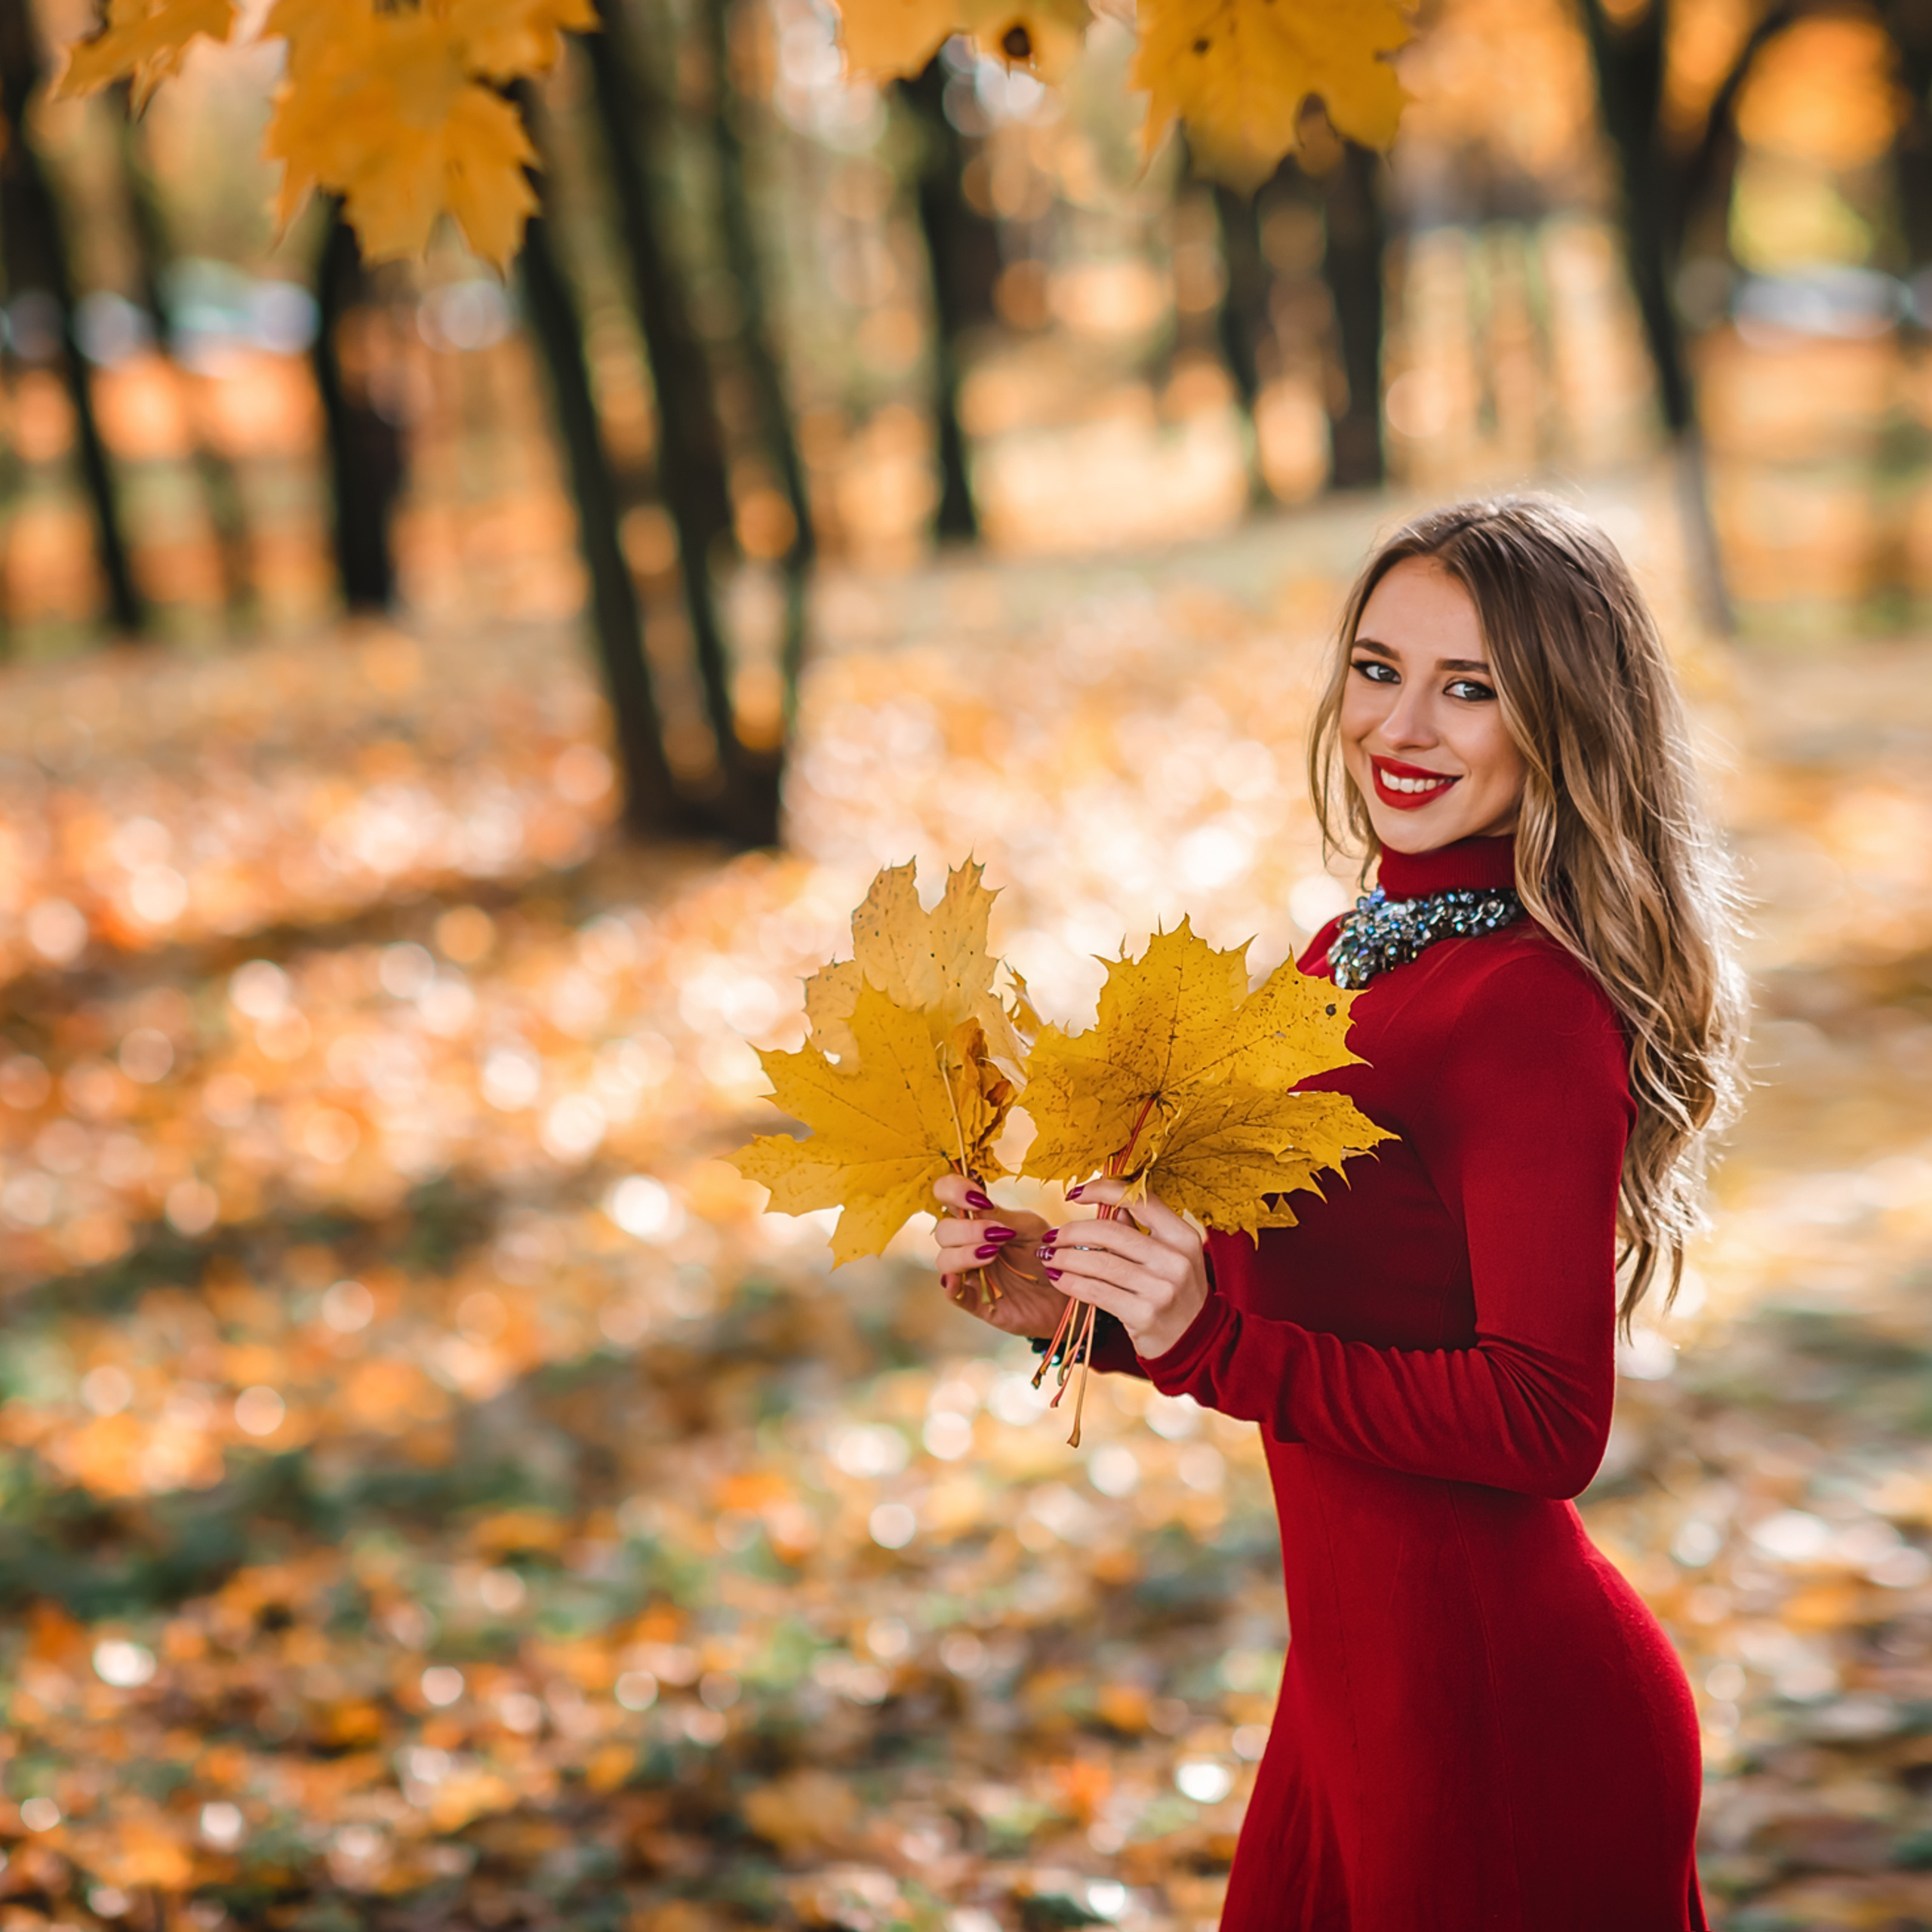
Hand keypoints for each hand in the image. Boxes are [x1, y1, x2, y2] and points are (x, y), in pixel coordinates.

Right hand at [930, 1173, 1069, 1339]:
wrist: (1066, 1288)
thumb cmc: (1047, 1252)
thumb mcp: (1031, 1228)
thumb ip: (1003, 1216)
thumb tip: (976, 1205)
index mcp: (979, 1219)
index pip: (947, 1195)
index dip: (953, 1190)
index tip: (977, 1199)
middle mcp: (968, 1244)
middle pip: (943, 1231)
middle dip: (966, 1229)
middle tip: (998, 1235)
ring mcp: (970, 1272)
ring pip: (944, 1261)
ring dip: (964, 1254)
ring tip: (993, 1253)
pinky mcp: (975, 1300)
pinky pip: (952, 1294)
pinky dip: (951, 1286)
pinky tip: (958, 1280)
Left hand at [1038, 1178, 1208, 1359]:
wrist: (1196, 1342)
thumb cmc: (1177, 1293)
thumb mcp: (1171, 1256)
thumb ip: (1142, 1229)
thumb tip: (1110, 1205)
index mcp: (1183, 1236)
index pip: (1140, 1200)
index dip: (1103, 1190)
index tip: (1075, 1193)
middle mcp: (1175, 1259)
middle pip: (1110, 1232)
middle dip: (1072, 1231)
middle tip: (1052, 1235)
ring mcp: (1161, 1288)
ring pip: (1098, 1261)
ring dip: (1065, 1257)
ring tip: (1049, 1256)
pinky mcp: (1143, 1314)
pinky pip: (1096, 1291)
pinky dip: (1071, 1282)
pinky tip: (1058, 1278)